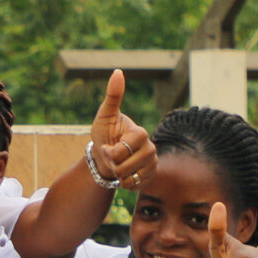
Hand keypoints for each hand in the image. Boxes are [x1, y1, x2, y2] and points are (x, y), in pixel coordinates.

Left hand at [89, 70, 154, 187]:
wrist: (104, 157)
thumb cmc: (104, 134)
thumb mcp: (104, 116)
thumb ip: (112, 96)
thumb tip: (118, 71)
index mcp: (140, 132)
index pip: (128, 146)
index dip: (112, 151)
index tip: (106, 147)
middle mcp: (150, 147)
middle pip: (127, 165)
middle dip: (113, 164)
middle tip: (111, 157)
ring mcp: (152, 162)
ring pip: (131, 177)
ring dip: (118, 174)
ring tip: (118, 165)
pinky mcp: (151, 176)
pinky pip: (135, 186)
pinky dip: (124, 183)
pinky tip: (124, 175)